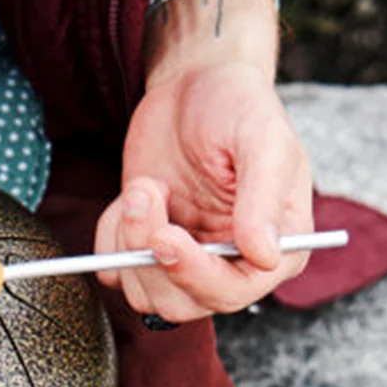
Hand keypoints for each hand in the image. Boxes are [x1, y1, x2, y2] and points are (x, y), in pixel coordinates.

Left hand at [96, 59, 312, 322]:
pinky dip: (110, 240)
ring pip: (148, 295)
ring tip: (143, 187)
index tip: (165, 236)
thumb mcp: (261, 139)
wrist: (197, 82)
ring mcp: (192, 258)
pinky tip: (129, 199)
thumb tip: (265, 255)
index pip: (236, 290)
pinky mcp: (152, 247)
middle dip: (153, 258)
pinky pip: (118, 272)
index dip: (196, 273)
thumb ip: (264, 198)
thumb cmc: (238, 105)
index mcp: (277, 248)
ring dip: (129, 245)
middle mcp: (236, 264)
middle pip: (186, 303)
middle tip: (144, 195)